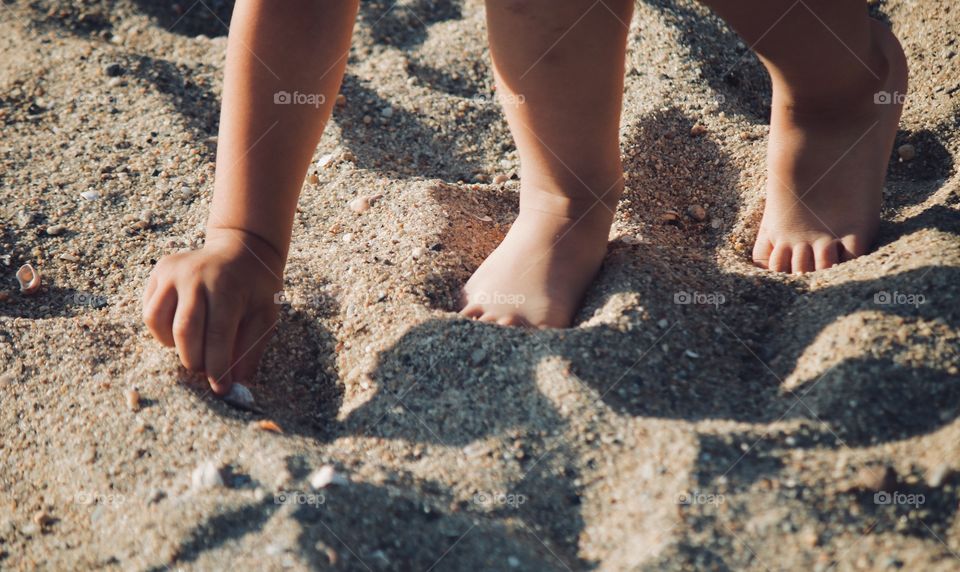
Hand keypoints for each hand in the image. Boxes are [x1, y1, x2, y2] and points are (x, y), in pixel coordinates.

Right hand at [142, 228, 284, 394]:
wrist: (242, 247)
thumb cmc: (256, 286)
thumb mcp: (266, 314)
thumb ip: (251, 347)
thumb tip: (235, 381)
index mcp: (226, 286)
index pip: (217, 335)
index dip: (217, 366)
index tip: (220, 388)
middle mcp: (195, 276)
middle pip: (184, 331)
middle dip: (194, 359)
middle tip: (204, 369)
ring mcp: (173, 271)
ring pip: (157, 321)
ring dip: (173, 344)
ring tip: (193, 346)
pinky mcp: (159, 271)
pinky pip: (150, 310)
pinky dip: (161, 329)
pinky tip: (181, 330)